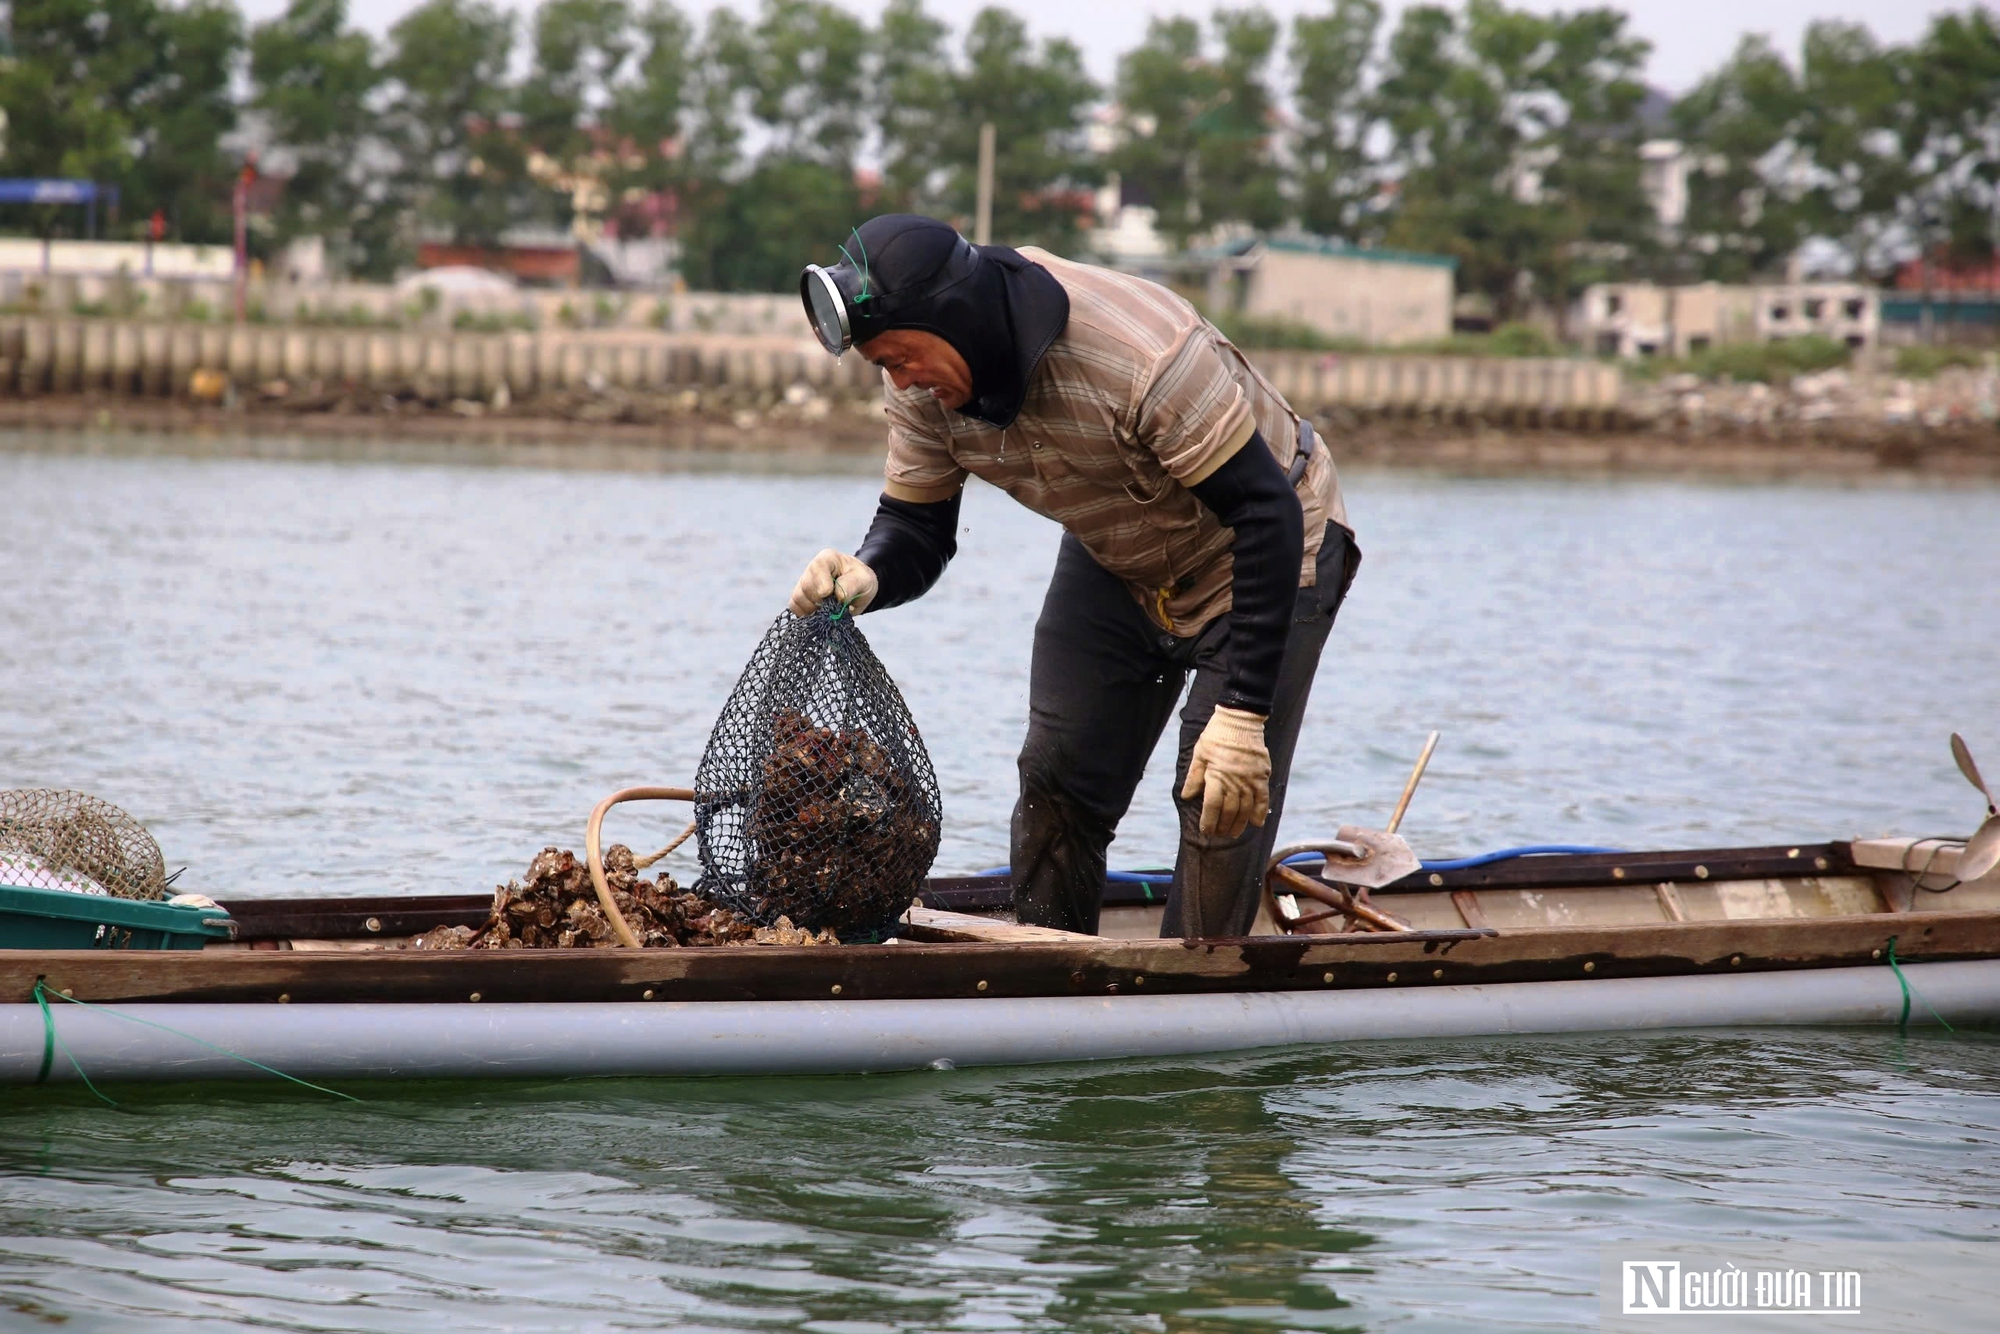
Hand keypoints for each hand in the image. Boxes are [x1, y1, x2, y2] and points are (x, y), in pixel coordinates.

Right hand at [789, 549, 878, 616]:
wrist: (858, 588)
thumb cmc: (861, 580)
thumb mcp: (864, 580)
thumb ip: (851, 585)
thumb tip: (839, 597)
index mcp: (828, 559)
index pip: (817, 568)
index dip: (821, 583)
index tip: (828, 594)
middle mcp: (812, 569)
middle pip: (806, 586)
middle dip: (821, 601)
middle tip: (836, 606)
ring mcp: (804, 582)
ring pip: (798, 598)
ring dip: (814, 609)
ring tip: (829, 610)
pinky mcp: (800, 597)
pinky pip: (795, 607)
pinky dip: (806, 614)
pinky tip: (820, 614)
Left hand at [1180, 706, 1271, 838]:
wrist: (1240, 719)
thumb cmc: (1216, 736)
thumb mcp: (1199, 753)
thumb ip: (1194, 777)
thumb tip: (1186, 796)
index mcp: (1216, 775)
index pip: (1212, 805)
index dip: (1209, 820)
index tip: (1206, 830)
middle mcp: (1234, 781)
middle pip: (1229, 810)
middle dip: (1223, 826)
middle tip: (1220, 835)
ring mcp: (1250, 779)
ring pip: (1246, 808)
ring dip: (1240, 823)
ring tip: (1234, 833)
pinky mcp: (1262, 775)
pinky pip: (1263, 798)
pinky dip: (1260, 811)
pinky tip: (1256, 823)